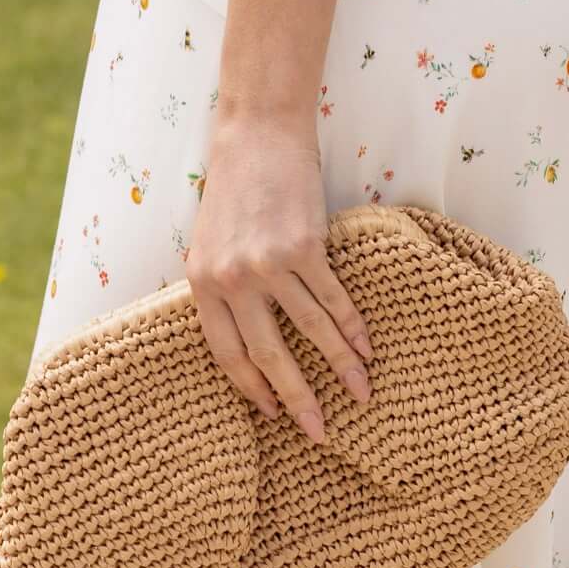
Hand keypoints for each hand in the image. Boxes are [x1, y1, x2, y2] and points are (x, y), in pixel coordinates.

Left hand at [185, 112, 374, 441]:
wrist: (257, 134)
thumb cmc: (234, 188)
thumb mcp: (209, 243)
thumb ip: (222, 289)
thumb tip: (246, 339)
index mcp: (202, 283)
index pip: (227, 354)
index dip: (252, 389)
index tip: (272, 414)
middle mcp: (233, 280)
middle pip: (269, 355)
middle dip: (297, 400)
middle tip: (319, 433)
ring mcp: (270, 263)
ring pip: (310, 331)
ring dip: (339, 368)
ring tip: (360, 395)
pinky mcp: (305, 246)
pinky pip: (333, 298)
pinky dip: (352, 327)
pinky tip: (366, 348)